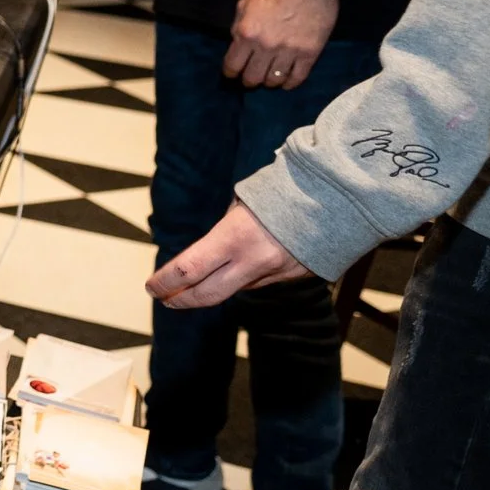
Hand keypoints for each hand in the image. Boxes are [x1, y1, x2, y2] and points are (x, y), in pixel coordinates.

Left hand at [145, 202, 313, 308]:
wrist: (338, 198)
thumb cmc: (281, 191)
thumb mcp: (241, 205)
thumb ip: (221, 234)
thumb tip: (204, 255)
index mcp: (234, 237)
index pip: (187, 270)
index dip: (163, 282)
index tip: (151, 286)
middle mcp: (253, 261)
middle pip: (206, 295)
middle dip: (180, 299)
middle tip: (164, 298)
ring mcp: (275, 273)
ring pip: (234, 290)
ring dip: (212, 287)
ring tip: (194, 283)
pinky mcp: (294, 278)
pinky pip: (260, 283)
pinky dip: (245, 277)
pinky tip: (241, 265)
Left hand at [226, 0, 339, 90]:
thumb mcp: (245, 5)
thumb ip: (238, 27)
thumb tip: (236, 45)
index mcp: (247, 33)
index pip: (232, 65)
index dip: (231, 73)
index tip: (233, 74)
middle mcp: (266, 46)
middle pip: (253, 78)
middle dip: (249, 80)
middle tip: (251, 78)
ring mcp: (289, 51)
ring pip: (274, 81)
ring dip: (269, 82)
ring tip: (269, 78)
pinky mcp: (310, 53)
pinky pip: (298, 78)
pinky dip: (290, 83)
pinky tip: (286, 82)